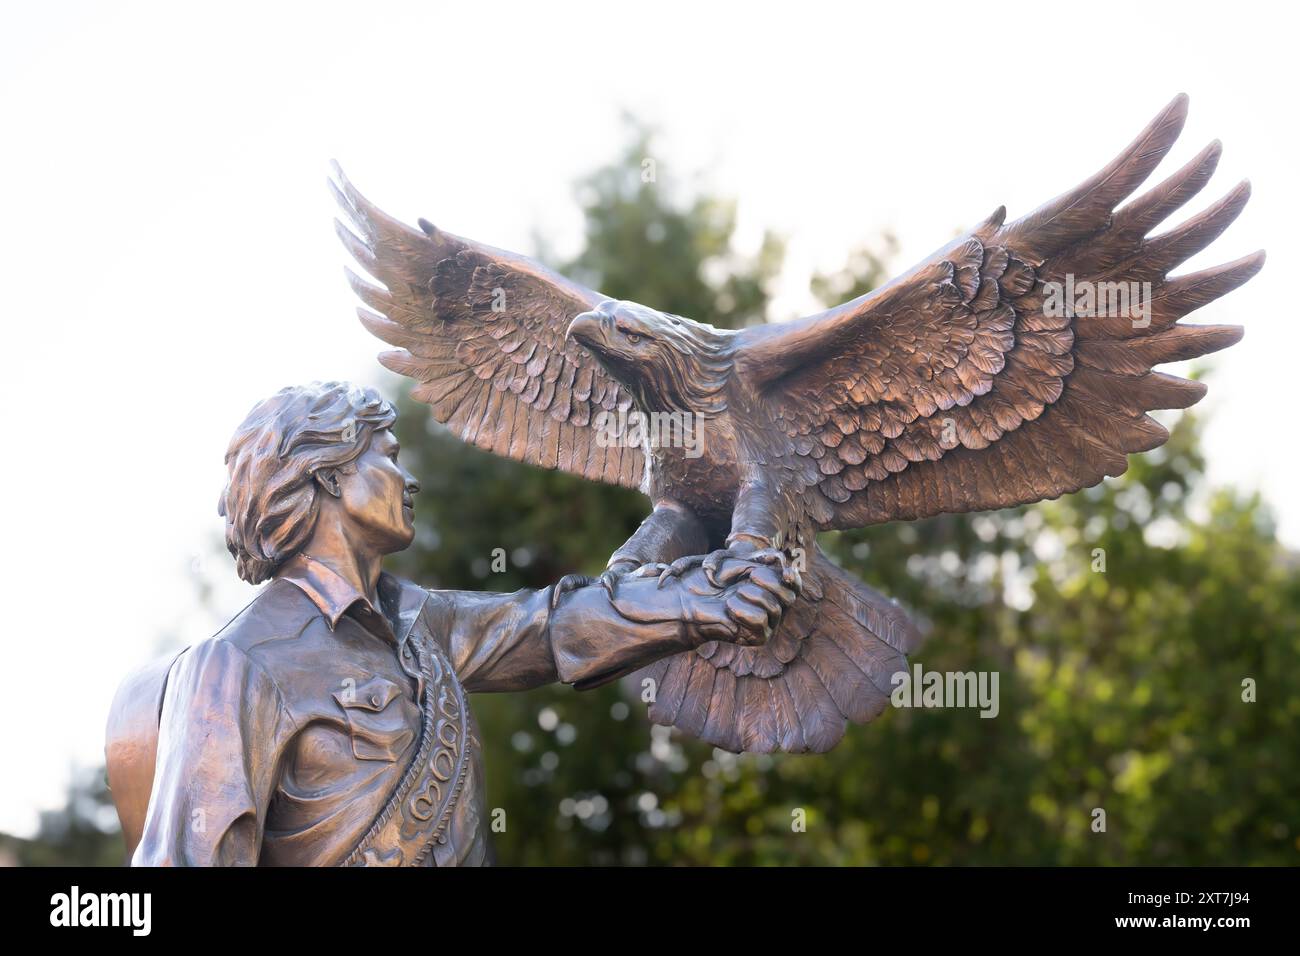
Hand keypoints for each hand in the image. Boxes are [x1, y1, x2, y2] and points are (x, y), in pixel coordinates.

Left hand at [682, 552, 801, 646]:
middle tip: (752, 576)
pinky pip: (761, 621)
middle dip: (771, 583)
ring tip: (733, 594)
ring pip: (776, 608)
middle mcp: (772, 607)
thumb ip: (762, 561)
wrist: (691, 599)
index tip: (785, 572)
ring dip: (754, 595)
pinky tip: (730, 608)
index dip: (794, 579)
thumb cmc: (712, 577)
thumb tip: (783, 564)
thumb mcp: (738, 561)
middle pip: (790, 596)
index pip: (794, 585)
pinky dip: (744, 611)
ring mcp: (767, 623)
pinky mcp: (757, 636)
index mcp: (771, 588)